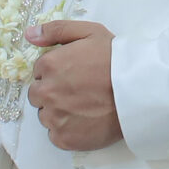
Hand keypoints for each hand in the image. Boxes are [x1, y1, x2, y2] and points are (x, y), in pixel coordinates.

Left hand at [27, 20, 122, 151]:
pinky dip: (67, 130)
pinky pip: (55, 135)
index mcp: (49, 65)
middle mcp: (46, 92)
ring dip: (59, 112)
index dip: (57, 72)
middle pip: (38, 94)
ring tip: (84, 106)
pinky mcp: (64, 139)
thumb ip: (56, 30)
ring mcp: (54, 118)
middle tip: (78, 91)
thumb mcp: (90, 32)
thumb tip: (30, 34)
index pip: (40, 71)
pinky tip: (85, 121)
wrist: (138, 91)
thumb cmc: (117, 60)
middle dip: (53, 92)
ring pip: (46, 115)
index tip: (74, 74)